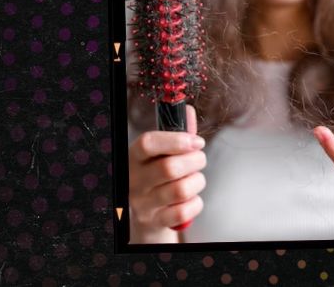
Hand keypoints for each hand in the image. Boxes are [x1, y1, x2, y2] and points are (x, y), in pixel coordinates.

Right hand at [128, 105, 206, 242]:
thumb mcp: (162, 154)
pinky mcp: (155, 222)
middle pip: (169, 167)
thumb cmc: (159, 177)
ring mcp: (143, 204)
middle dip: (196, 161)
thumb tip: (189, 110)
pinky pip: (183, 212)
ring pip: (180, 189)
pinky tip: (192, 199)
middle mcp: (135, 181)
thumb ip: (177, 133)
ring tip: (195, 179)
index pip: (148, 143)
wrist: (148, 215)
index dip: (176, 140)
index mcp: (134, 158)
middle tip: (199, 160)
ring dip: (197, 181)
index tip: (196, 141)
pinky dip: (195, 203)